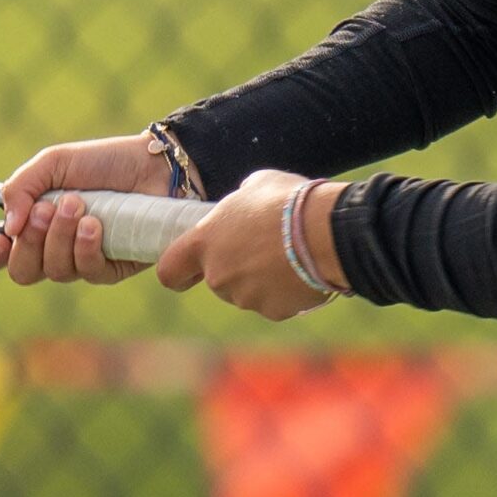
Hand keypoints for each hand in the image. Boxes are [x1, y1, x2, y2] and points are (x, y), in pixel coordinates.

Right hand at [0, 134, 167, 284]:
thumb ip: (21, 187)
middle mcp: (54, 248)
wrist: (152, 165)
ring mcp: (82, 261)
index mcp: (34, 224)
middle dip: (30, 241)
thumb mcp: (55, 163)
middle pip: (23, 271)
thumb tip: (9, 227)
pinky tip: (96, 225)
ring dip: (61, 236)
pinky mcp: (111, 269)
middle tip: (46, 209)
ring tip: (79, 205)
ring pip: (55, 271)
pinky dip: (87, 247)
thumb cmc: (103, 162)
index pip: (0, 255)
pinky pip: (88, 272)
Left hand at [158, 170, 344, 321]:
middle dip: (234, 267)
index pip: (169, 270)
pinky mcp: (273, 311)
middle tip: (261, 245)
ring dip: (259, 278)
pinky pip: (273, 302)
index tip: (187, 270)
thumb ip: (238, 203)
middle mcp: (218, 275)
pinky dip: (283, 290)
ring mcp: (245, 297)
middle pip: (217, 279)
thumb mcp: (256, 185)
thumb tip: (243, 205)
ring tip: (287, 253)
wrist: (327, 232)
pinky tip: (301, 268)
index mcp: (204, 242)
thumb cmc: (287, 201)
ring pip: (245, 291)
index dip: (177, 271)